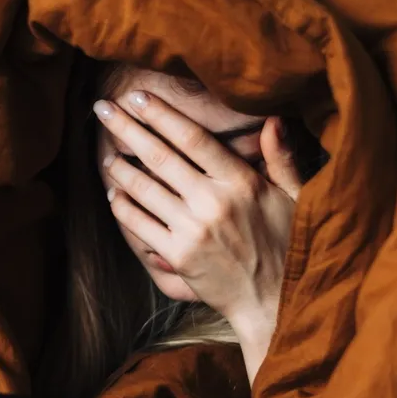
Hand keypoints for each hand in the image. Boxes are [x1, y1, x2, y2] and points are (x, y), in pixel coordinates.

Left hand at [94, 92, 301, 345]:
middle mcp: (212, 202)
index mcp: (241, 182)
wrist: (273, 301)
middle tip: (102, 108)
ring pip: (144, 189)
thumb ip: (281, 158)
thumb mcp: (294, 199)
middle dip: (127, 128)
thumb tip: (272, 120)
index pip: (193, 138)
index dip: (161, 114)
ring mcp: (192, 230)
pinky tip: (115, 194)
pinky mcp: (178, 256)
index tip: (136, 96)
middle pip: (160, 156)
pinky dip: (124, 207)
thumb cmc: (288, 246)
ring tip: (106, 153)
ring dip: (120, 167)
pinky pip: (141, 224)